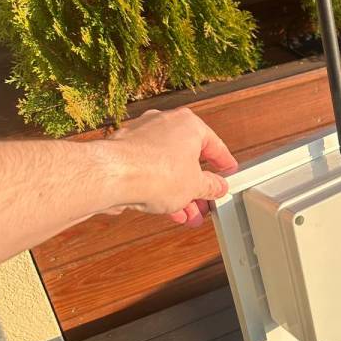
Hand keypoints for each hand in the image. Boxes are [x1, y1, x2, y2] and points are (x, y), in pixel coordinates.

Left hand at [109, 108, 236, 227]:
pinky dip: (158, 188)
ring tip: (186, 216)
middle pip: (188, 159)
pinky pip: (148, 171)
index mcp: (188, 124)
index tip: (228, 172)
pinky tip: (164, 209)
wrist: (112, 176)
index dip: (224, 163)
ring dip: (178, 193)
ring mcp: (141, 136)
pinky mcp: (124, 151)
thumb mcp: (195, 186)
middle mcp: (164, 124)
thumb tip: (217, 187)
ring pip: (167, 168)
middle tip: (204, 204)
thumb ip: (210, 187)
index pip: (214, 145)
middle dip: (196, 188)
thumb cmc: (155, 172)